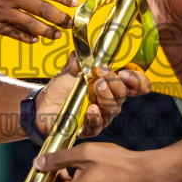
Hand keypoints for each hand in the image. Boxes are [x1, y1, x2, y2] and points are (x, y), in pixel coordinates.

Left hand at [35, 54, 151, 138]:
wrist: (44, 105)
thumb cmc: (62, 87)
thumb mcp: (69, 71)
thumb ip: (77, 61)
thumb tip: (79, 53)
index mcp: (110, 84)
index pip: (134, 84)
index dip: (137, 80)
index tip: (125, 73)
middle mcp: (110, 100)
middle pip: (122, 93)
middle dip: (114, 82)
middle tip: (102, 74)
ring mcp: (102, 115)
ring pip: (113, 108)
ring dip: (106, 97)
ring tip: (96, 87)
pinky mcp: (90, 128)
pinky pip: (98, 124)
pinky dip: (96, 116)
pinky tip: (91, 109)